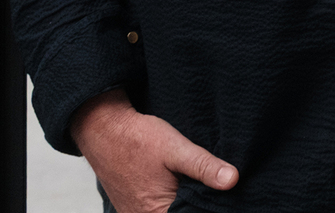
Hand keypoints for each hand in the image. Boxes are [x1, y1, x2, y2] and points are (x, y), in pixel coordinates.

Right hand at [72, 90, 237, 212]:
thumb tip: (232, 180)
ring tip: (186, 182)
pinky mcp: (131, 208)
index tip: (216, 195)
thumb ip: (203, 166)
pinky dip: (167, 201)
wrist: (101, 129)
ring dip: (182, 202)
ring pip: (168, 212)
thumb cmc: (137, 138)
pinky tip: (175, 185)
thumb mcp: (176, 148)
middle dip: (194, 203)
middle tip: (200, 184)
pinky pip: (155, 210)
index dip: (207, 207)